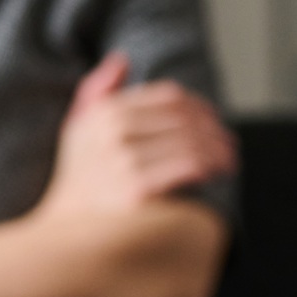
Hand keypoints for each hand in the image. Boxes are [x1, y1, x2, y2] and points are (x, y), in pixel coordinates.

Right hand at [40, 51, 237, 215]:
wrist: (66, 236)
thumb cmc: (77, 183)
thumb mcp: (76, 130)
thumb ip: (96, 92)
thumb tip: (122, 60)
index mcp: (104, 112)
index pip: (170, 97)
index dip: (200, 107)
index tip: (214, 122)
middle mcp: (113, 130)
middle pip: (185, 118)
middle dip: (214, 130)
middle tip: (230, 145)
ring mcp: (125, 159)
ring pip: (191, 141)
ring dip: (218, 149)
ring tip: (229, 162)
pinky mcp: (138, 189)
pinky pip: (188, 165)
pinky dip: (209, 165)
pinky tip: (216, 173)